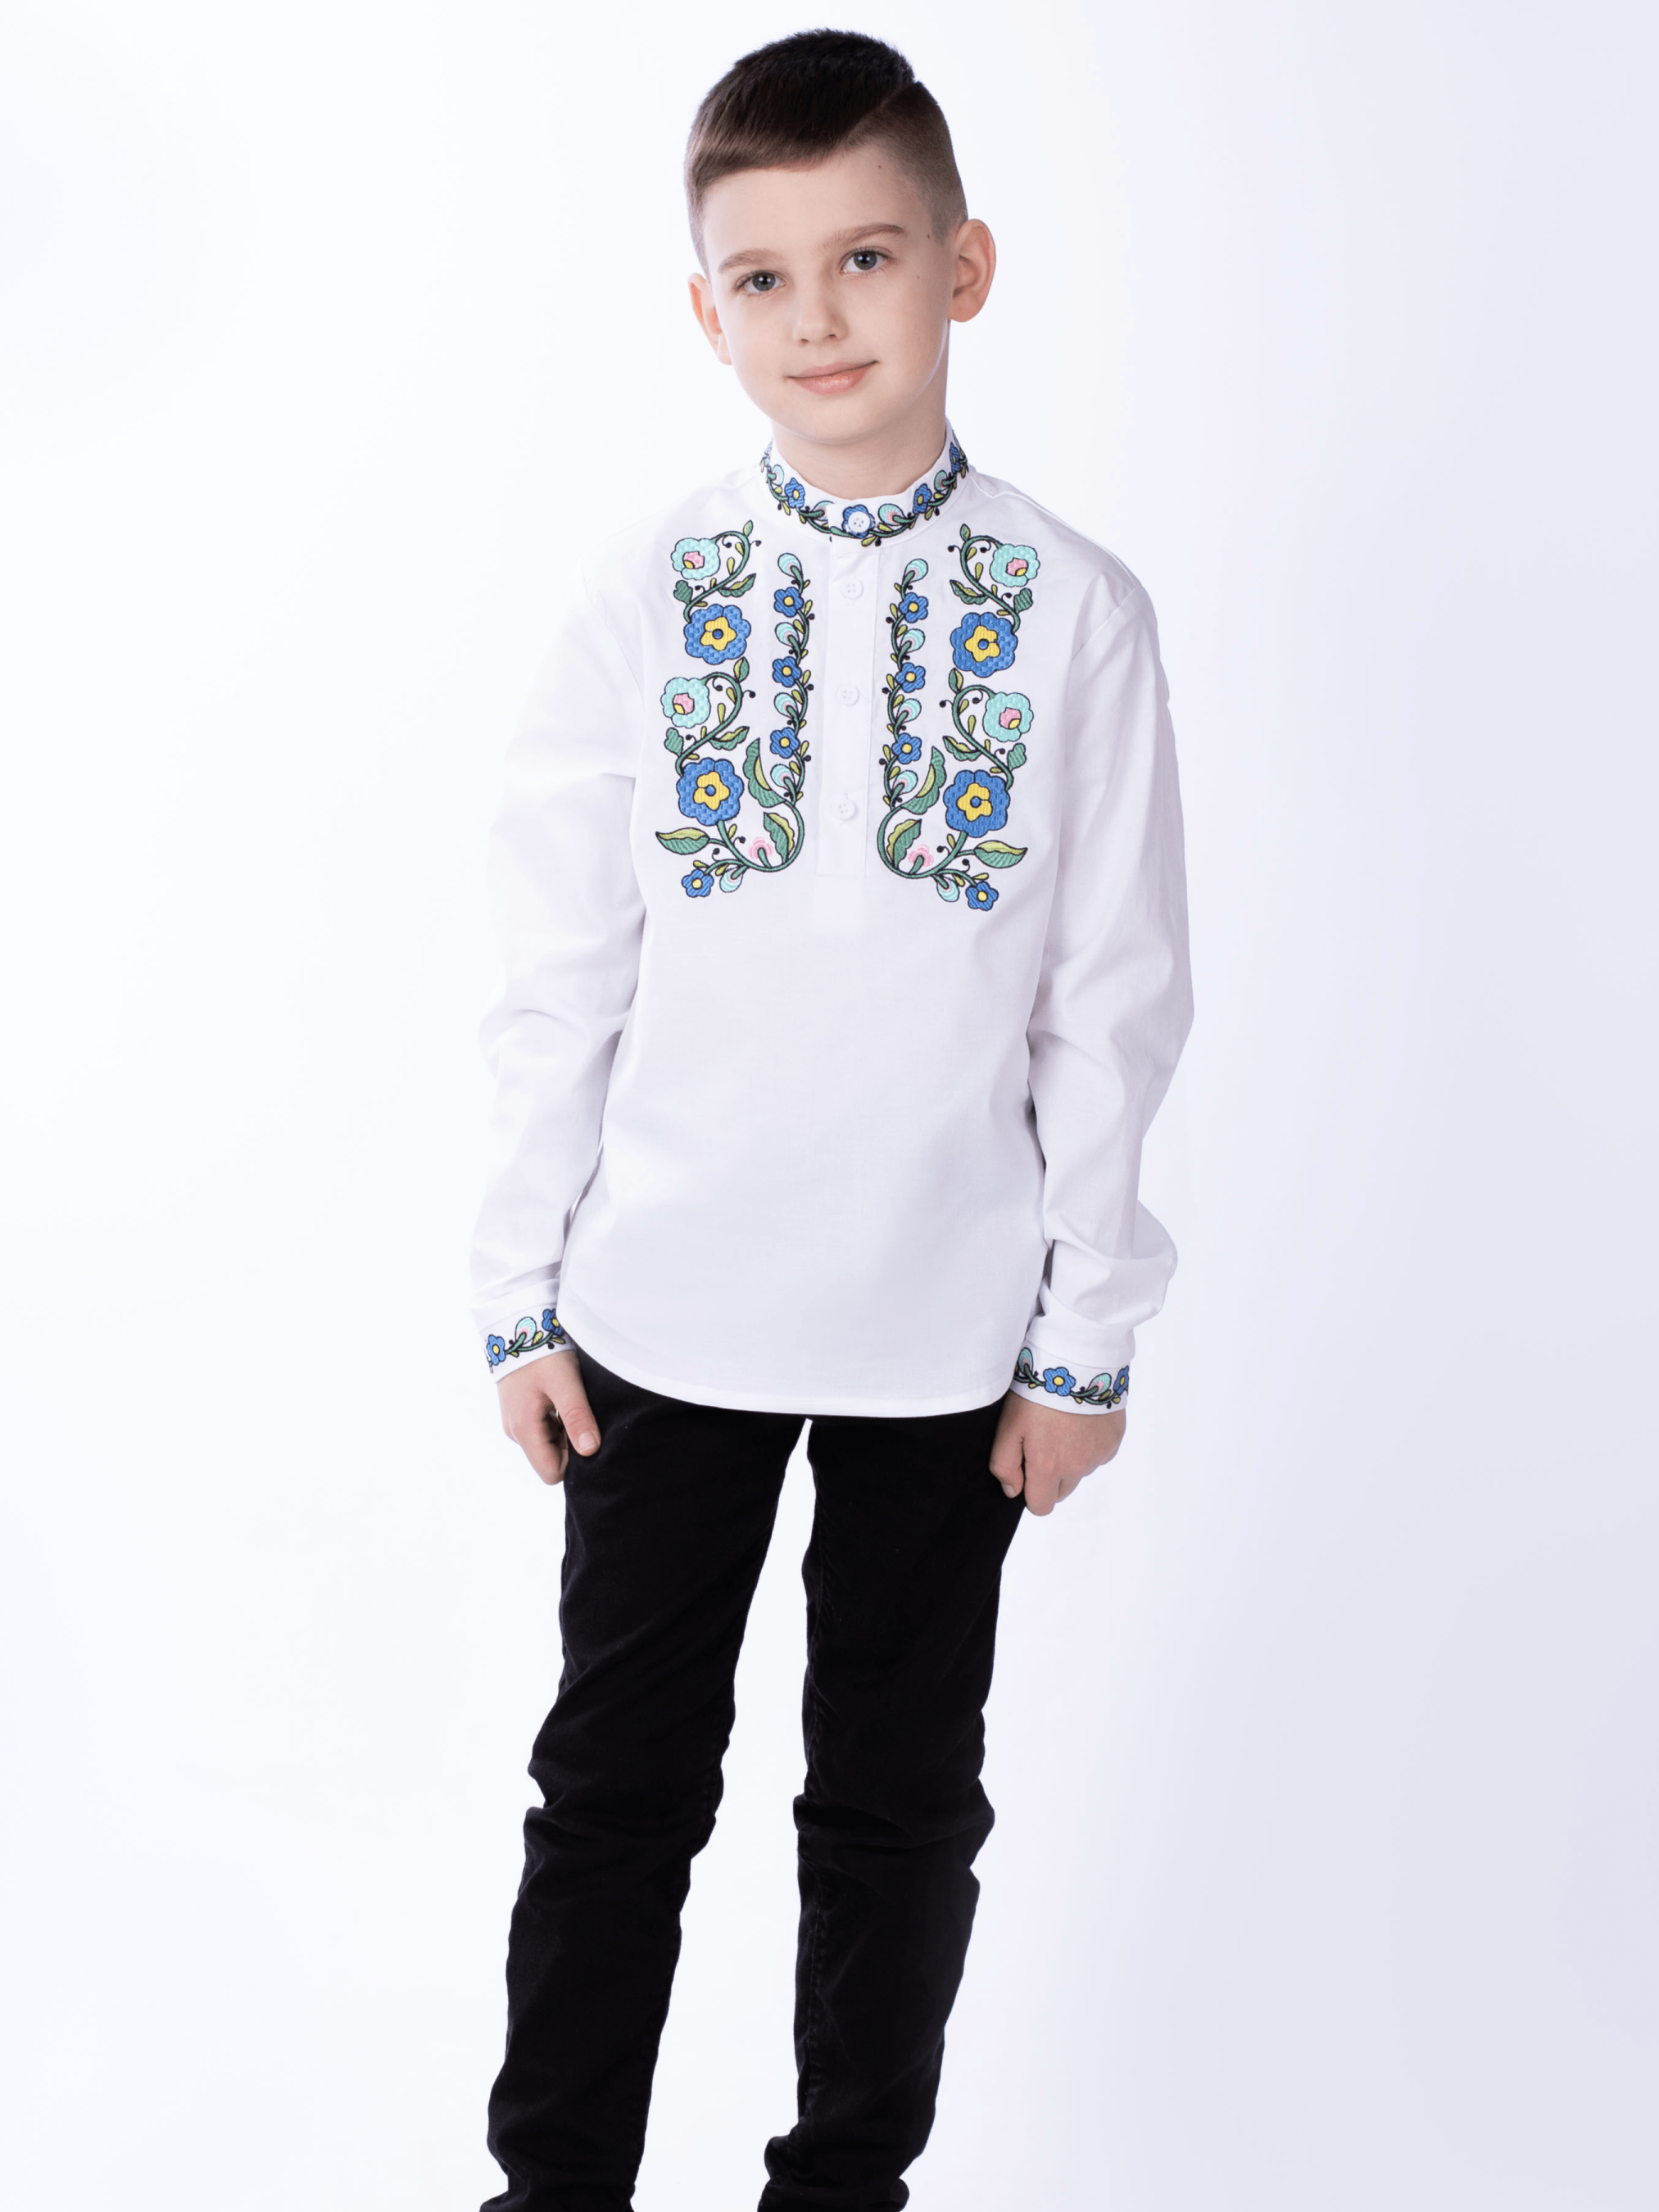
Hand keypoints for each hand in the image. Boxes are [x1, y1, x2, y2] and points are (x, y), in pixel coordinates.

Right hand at [497, 1350, 599, 1484]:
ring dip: (565, 1430)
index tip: (587, 1435)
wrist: (518, 1325)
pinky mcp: (519, 1411)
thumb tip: (591, 1451)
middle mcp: (516, 1431)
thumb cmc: (542, 1352)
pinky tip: (564, 1397)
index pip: (551, 1473)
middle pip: (550, 1459)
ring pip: (548, 1444)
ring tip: (573, 1401)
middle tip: (583, 1413)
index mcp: (524, 1429)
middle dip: (570, 1445)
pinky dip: (557, 1420)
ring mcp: (516, 1422)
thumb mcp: (565, 1383)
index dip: (573, 1461)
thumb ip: (577, 1416)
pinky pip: (542, 1429)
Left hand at [989, 1393, 1124, 1515]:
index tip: (1027, 1468)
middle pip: (1062, 1491)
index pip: (1041, 1506)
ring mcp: (1100, 1455)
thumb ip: (1005, 1465)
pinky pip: (1099, 1454)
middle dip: (1051, 1477)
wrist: (1077, 1362)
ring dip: (1071, 1459)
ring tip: (1062, 1425)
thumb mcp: (1008, 1426)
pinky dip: (1089, 1445)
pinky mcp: (1114, 1439)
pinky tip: (1080, 1420)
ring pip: (1081, 1472)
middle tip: (1043, 1443)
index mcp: (1050, 1468)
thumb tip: (1013, 1491)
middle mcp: (1079, 1468)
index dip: (1031, 1492)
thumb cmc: (1037, 1392)